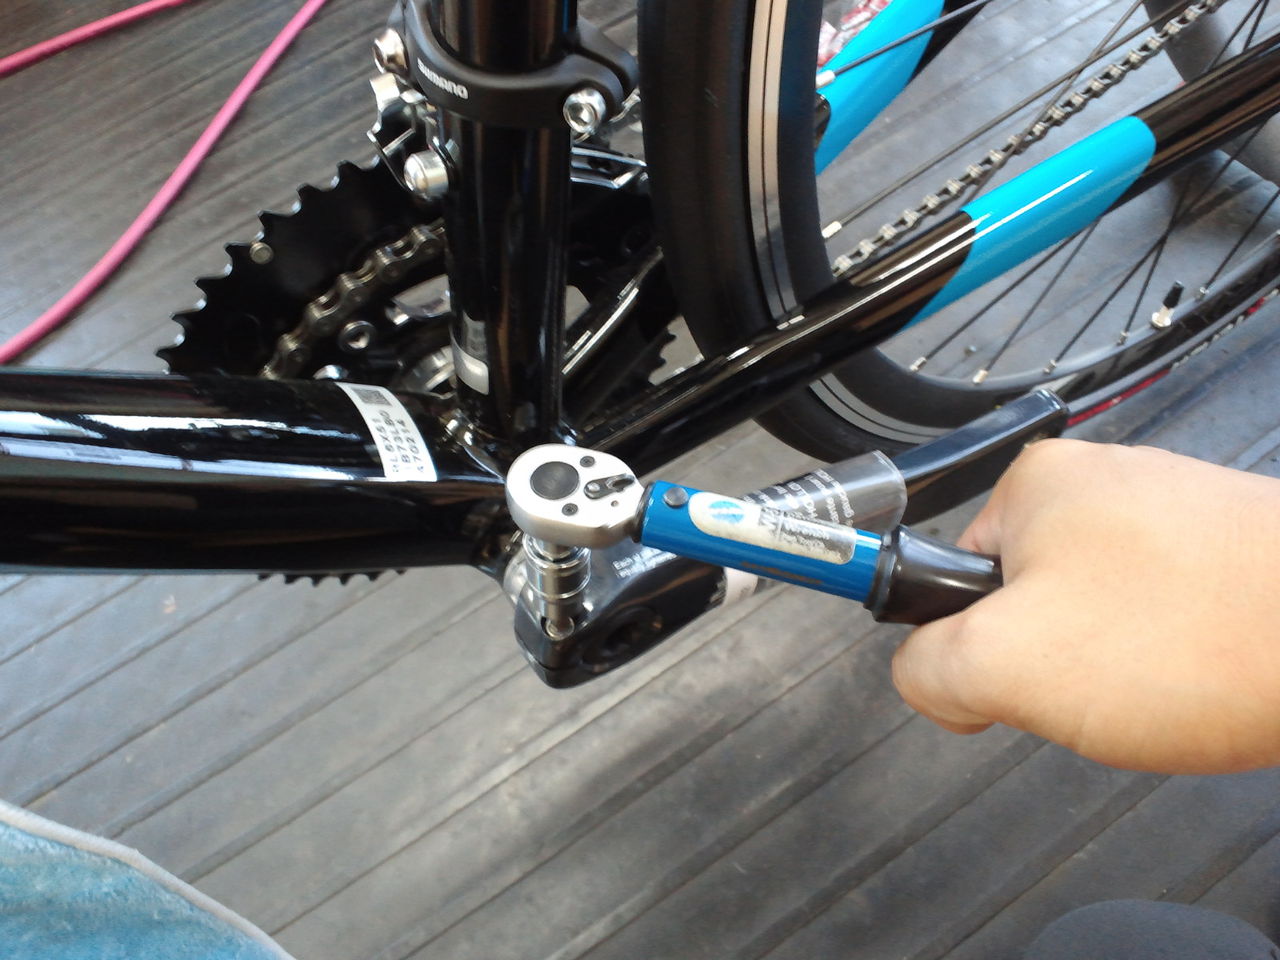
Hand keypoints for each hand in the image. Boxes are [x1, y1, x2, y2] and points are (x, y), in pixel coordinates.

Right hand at [892, 438, 1279, 773]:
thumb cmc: (1193, 638)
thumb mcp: (1003, 665)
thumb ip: (926, 668)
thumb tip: (923, 674)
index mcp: (1031, 487)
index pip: (942, 576)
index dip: (963, 649)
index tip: (1005, 684)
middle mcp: (1098, 482)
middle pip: (1021, 598)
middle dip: (1047, 662)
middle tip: (1093, 688)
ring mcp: (1168, 512)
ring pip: (1095, 614)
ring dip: (1114, 665)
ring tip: (1160, 683)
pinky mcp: (1222, 549)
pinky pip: (1160, 616)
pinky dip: (1170, 657)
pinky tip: (1199, 676)